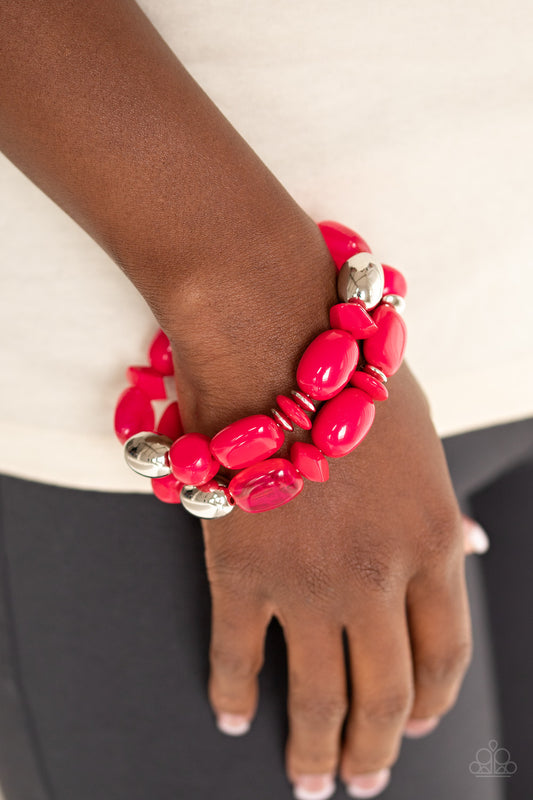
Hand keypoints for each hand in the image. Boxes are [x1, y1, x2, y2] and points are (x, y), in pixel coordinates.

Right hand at [196, 358, 471, 798]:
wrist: (272, 335)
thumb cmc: (349, 372)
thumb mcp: (422, 436)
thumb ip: (441, 504)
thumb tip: (470, 547)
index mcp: (430, 540)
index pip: (444, 652)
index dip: (431, 702)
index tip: (414, 727)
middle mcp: (377, 576)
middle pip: (384, 692)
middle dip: (375, 750)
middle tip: (361, 783)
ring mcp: (307, 581)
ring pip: (317, 694)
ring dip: (313, 749)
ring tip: (308, 780)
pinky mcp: (239, 572)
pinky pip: (236, 655)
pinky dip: (234, 693)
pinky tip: (234, 715)